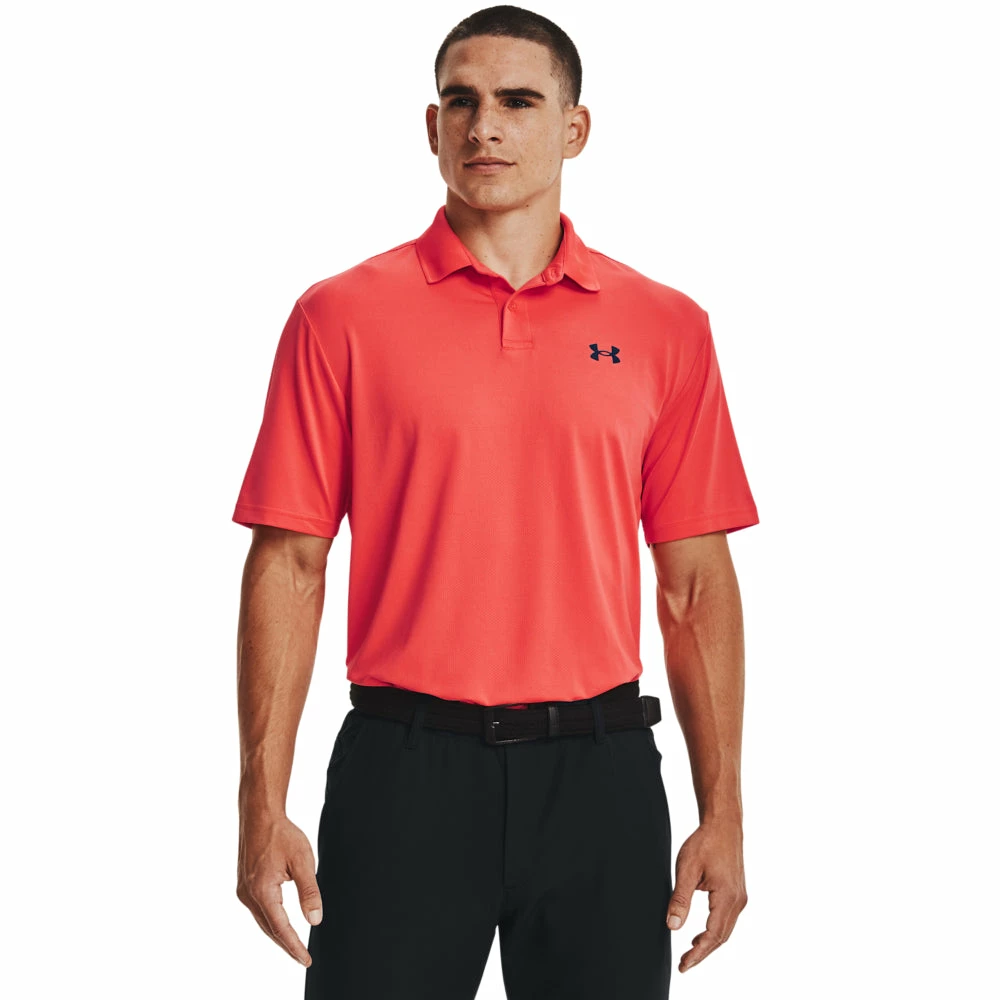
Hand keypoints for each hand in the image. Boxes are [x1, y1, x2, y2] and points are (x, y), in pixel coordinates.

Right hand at [236, 812, 322, 966]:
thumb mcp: (302, 861)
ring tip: (294, 945)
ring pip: (262, 920)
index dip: (294, 946)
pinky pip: (258, 910)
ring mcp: (243, 890)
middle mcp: (248, 895)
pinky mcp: (244, 884)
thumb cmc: (282, 834)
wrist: (259, 815)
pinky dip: (270, 920)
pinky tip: (279, 923)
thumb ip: (309, 892)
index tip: (306, 960)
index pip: (281, 928)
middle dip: (286, 945)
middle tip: (303, 957)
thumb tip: (315, 920)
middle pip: (269, 929)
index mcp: (262, 892)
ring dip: (277, 934)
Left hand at [666, 816, 747, 972]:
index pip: (712, 935)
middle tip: (684, 964)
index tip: (684, 965)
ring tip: (690, 952)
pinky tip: (701, 934)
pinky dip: (715, 931)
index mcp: (727, 897)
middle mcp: (738, 901)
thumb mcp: (687, 869)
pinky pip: (727, 919)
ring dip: (709, 943)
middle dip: (702, 953)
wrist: (723, 824)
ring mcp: (740, 897)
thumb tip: (672, 926)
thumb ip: (680, 899)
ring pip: (725, 930)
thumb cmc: (705, 842)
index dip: (698, 953)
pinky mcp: (737, 893)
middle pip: (721, 937)